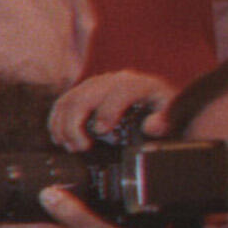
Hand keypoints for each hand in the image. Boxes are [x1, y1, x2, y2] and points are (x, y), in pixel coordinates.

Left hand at [0, 186, 147, 227]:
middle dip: (3, 198)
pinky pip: (36, 220)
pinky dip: (36, 208)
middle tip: (6, 176)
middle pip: (6, 216)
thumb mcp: (88, 227)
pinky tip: (46, 195)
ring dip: (20, 201)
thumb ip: (68, 209)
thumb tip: (46, 191)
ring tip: (22, 180)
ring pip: (21, 217)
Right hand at [50, 70, 175, 148]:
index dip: (107, 111)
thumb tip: (152, 126)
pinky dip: (56, 122)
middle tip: (80, 147)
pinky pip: (63, 103)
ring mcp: (96, 84)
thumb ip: (164, 120)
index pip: (118, 92)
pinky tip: (60, 138)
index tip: (100, 132)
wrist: (155, 103)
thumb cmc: (162, 111)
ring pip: (69, 100)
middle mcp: (114, 80)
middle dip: (76, 124)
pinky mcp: (83, 92)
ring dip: (63, 125)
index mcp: (138, 84)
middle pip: (85, 96)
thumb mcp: (170, 114)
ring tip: (70, 146)